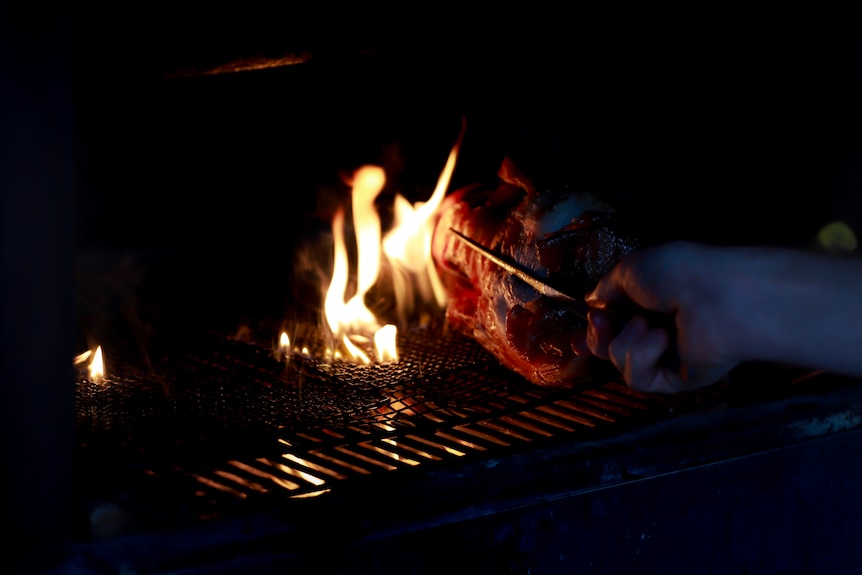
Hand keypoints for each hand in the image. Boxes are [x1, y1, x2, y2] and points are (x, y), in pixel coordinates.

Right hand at [580, 241, 738, 391]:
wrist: (716, 298)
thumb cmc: (680, 273)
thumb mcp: (630, 268)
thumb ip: (605, 288)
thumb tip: (593, 301)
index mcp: (651, 299)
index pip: (613, 322)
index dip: (593, 329)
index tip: (581, 330)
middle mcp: (659, 327)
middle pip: (610, 346)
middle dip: (597, 338)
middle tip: (601, 323)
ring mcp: (668, 355)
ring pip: (619, 361)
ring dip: (625, 342)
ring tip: (648, 324)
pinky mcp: (677, 378)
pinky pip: (638, 377)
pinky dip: (642, 356)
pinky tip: (662, 340)